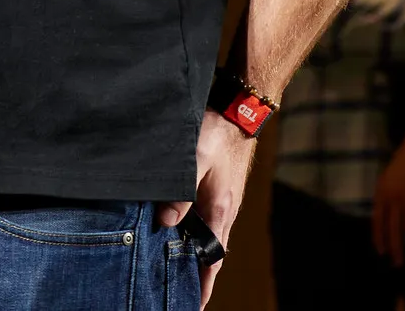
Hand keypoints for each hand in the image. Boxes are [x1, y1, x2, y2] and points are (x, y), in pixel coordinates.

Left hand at [156, 112, 255, 306]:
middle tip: (175, 294)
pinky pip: (203, 222)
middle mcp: (223, 212)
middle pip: (208, 253)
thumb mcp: (193, 159)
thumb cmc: (216, 134)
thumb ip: (180, 191)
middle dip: (195, 274)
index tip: (195, 305)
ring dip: (192, 254)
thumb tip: (165, 223)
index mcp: (219, 211)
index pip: (211, 258)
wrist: (239, 114)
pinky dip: (192, 234)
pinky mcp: (216, 191)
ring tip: (171, 270)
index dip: (203, 284)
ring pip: (205, 237)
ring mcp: (221, 202)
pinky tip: (176, 233)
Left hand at [372, 124, 404, 266]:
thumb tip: (386, 217)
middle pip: (395, 227)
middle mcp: (396, 197)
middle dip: (396, 247)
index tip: (381, 251)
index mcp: (382, 191)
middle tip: (398, 263)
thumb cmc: (402, 160)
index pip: (378, 220)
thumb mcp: (386, 176)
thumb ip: (385, 196)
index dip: (379, 237)